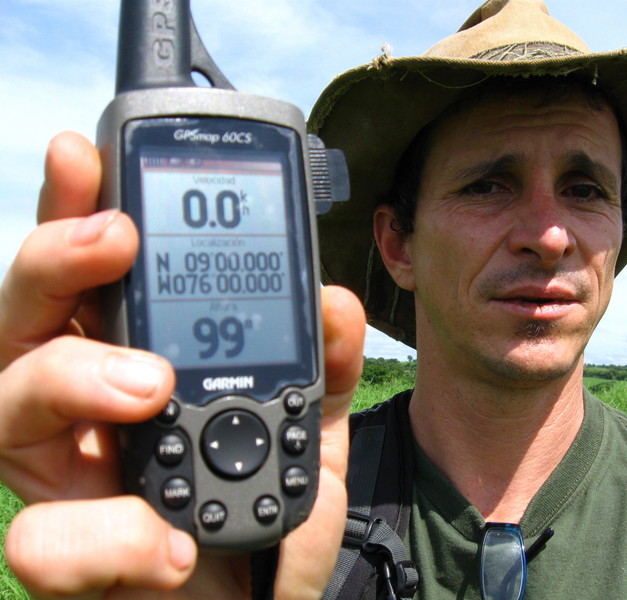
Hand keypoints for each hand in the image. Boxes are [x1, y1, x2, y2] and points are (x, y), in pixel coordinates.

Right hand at [0, 132, 365, 598]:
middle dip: (55, 262)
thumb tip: (332, 301)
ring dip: (70, 377)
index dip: (74, 211)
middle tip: (113, 242)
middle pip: (19, 316)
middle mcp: (77, 408)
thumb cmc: (264, 510)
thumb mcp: (306, 422)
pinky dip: (109, 536)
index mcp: (127, 355)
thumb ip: (319, 360)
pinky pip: (42, 542)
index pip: (88, 276)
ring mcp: (62, 477)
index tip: (85, 155)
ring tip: (151, 387)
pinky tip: (169, 547)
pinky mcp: (68, 555)